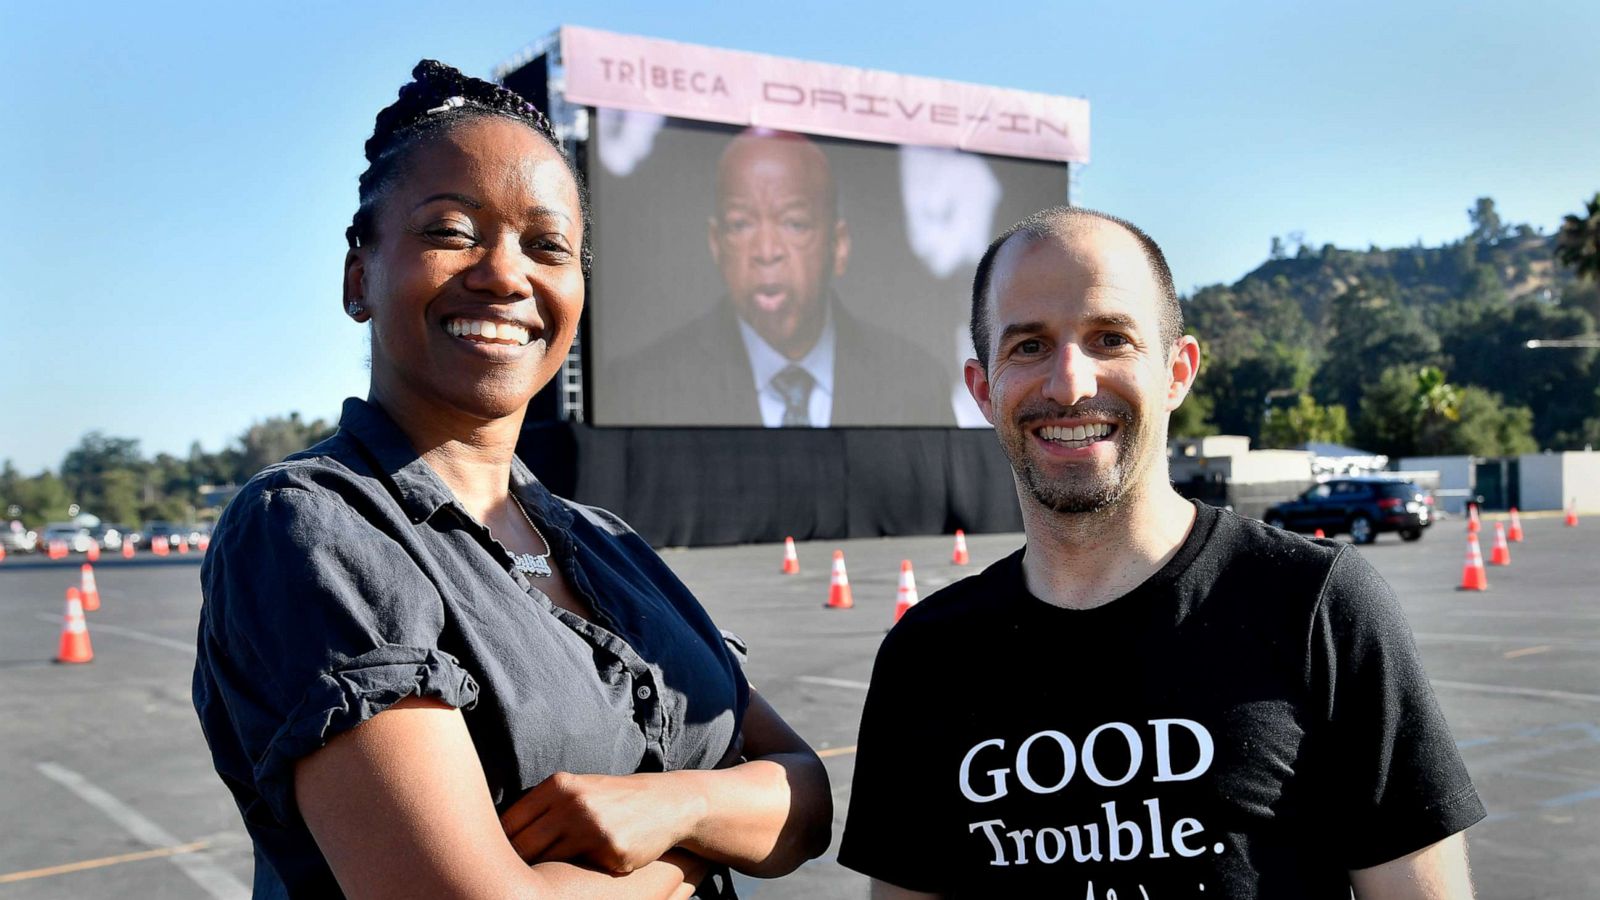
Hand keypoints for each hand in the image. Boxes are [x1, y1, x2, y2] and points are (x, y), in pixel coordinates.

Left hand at [500, 772, 702, 873]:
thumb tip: (497, 838)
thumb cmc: (614, 800)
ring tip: (545, 877)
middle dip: (516, 864)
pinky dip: (576, 878)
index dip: (499, 846)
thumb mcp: (578, 790)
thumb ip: (543, 807)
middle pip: (522, 846)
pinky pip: (579, 873)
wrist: (668, 803)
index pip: (509, 823)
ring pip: (547, 863)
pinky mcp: (611, 851)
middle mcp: (573, 803)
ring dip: (543, 873)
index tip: (499, 859)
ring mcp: (593, 828)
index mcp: (559, 785)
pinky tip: (582, 874)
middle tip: (516, 875)